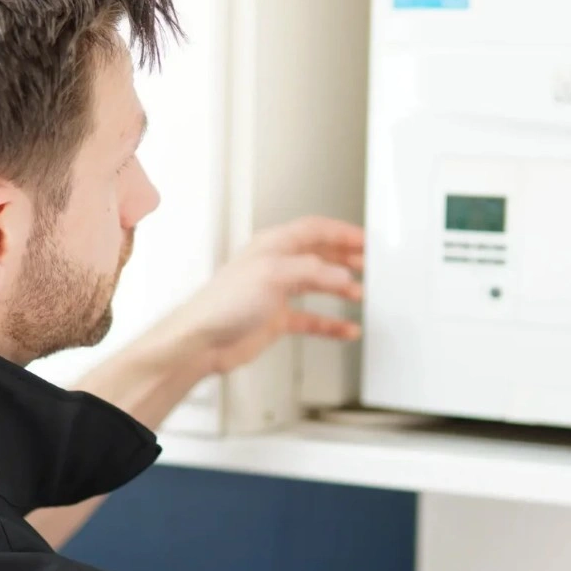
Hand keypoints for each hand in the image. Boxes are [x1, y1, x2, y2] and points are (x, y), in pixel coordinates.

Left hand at [168, 216, 363, 373]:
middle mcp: (275, 266)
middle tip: (369, 264)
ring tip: (362, 293)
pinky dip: (331, 324)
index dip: (342, 232)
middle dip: (346, 258)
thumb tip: (341, 274)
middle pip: (319, 255)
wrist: (202, 341)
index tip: (365, 240)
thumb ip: (311, 271)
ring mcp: (276, 293)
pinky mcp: (276, 319)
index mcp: (272, 246)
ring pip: (317, 285)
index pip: (315, 230)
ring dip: (341, 288)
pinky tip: (345, 329)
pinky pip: (311, 319)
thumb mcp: (272, 275)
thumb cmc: (223, 304)